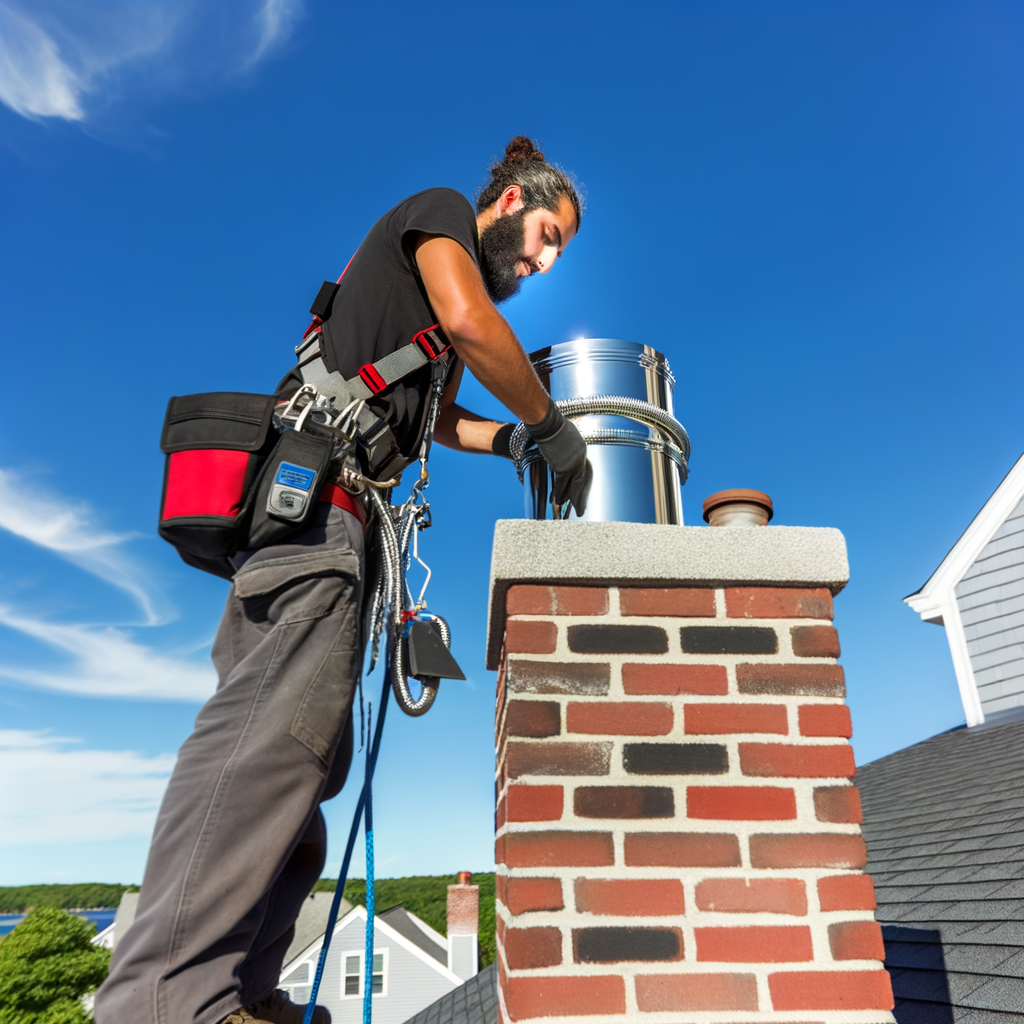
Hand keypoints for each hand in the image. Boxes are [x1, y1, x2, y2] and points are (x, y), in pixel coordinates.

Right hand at [526, 398, 592, 516]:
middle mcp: (580, 457)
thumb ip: (566, 445)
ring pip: (572, 485)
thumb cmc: (553, 425)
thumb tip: (561, 449)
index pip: (584, 470)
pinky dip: (558, 493)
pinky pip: (561, 484)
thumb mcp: (565, 435)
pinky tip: (557, 502)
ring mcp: (573, 463)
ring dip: (568, 498)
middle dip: (580, 496)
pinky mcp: (563, 467)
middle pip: (582, 481)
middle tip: (581, 509)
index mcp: (582, 448)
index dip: (581, 482)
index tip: (579, 490)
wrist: (549, 424)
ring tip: (566, 507)